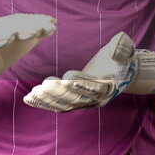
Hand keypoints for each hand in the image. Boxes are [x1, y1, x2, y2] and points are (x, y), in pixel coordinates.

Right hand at [0, 13, 56, 98]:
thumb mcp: (5, 55)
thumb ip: (20, 45)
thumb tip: (40, 34)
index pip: (17, 22)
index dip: (34, 21)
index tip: (52, 22)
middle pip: (12, 23)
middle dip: (33, 24)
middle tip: (51, 24)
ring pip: (2, 31)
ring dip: (21, 29)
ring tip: (38, 30)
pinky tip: (11, 37)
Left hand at [23, 31, 154, 112]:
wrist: (120, 72)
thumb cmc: (120, 58)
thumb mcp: (125, 49)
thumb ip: (122, 48)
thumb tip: (117, 50)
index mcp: (109, 86)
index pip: (95, 87)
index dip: (82, 82)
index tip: (67, 76)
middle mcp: (97, 99)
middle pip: (76, 99)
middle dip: (59, 93)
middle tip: (43, 85)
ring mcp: (84, 104)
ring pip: (64, 105)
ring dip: (48, 100)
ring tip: (33, 93)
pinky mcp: (74, 103)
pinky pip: (57, 106)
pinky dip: (43, 104)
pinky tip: (29, 99)